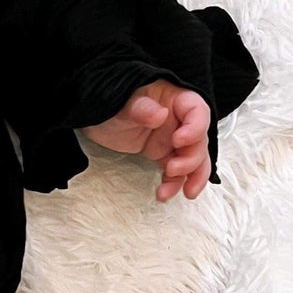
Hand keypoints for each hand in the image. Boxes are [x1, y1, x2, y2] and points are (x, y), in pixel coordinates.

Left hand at [80, 79, 211, 200]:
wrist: (93, 117)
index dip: (195, 127)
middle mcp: (177, 118)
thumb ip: (141, 108)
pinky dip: (174, 184)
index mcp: (173, 98)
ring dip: (191, 176)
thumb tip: (160, 114)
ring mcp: (171, 137)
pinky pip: (176, 171)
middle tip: (173, 168)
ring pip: (194, 158)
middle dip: (191, 159)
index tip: (179, 140)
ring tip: (184, 191)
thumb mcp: (123, 104)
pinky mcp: (163, 153)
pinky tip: (165, 193)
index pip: (197, 111)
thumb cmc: (111, 103)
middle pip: (199, 140)